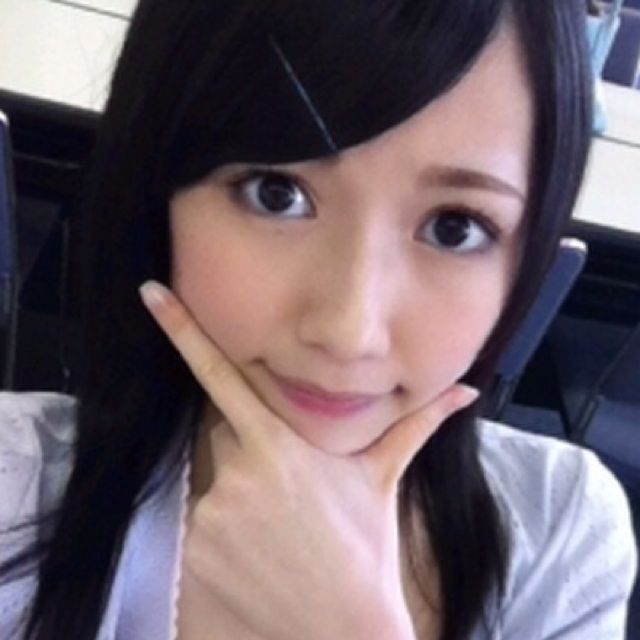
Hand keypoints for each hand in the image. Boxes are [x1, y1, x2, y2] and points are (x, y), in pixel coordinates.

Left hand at [139, 280, 478, 639]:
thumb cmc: (364, 546)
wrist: (340, 629)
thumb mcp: (383, 478)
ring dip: (239, 493)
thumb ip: (418, 425)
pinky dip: (223, 529)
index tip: (151, 294)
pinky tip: (256, 552)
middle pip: (226, 435)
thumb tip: (467, 391)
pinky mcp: (195, 551)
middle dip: (250, 448)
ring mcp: (212, 514)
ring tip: (277, 527)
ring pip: (215, 480)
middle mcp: (238, 473)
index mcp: (280, 445)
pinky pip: (201, 521)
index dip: (183, 331)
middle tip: (288, 488)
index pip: (222, 376)